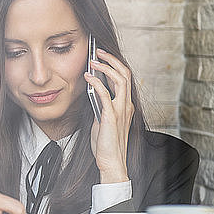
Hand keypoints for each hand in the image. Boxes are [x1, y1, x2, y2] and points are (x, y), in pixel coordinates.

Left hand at [83, 49, 133, 183]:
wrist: (110, 162)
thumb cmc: (105, 144)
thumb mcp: (101, 121)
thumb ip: (100, 106)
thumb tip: (92, 93)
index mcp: (126, 106)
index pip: (124, 78)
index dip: (114, 65)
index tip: (102, 57)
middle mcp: (126, 105)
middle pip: (125, 74)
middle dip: (112, 59)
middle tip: (98, 51)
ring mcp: (120, 110)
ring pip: (119, 80)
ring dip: (106, 67)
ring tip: (93, 60)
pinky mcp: (110, 116)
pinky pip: (105, 94)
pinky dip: (96, 82)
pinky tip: (87, 76)